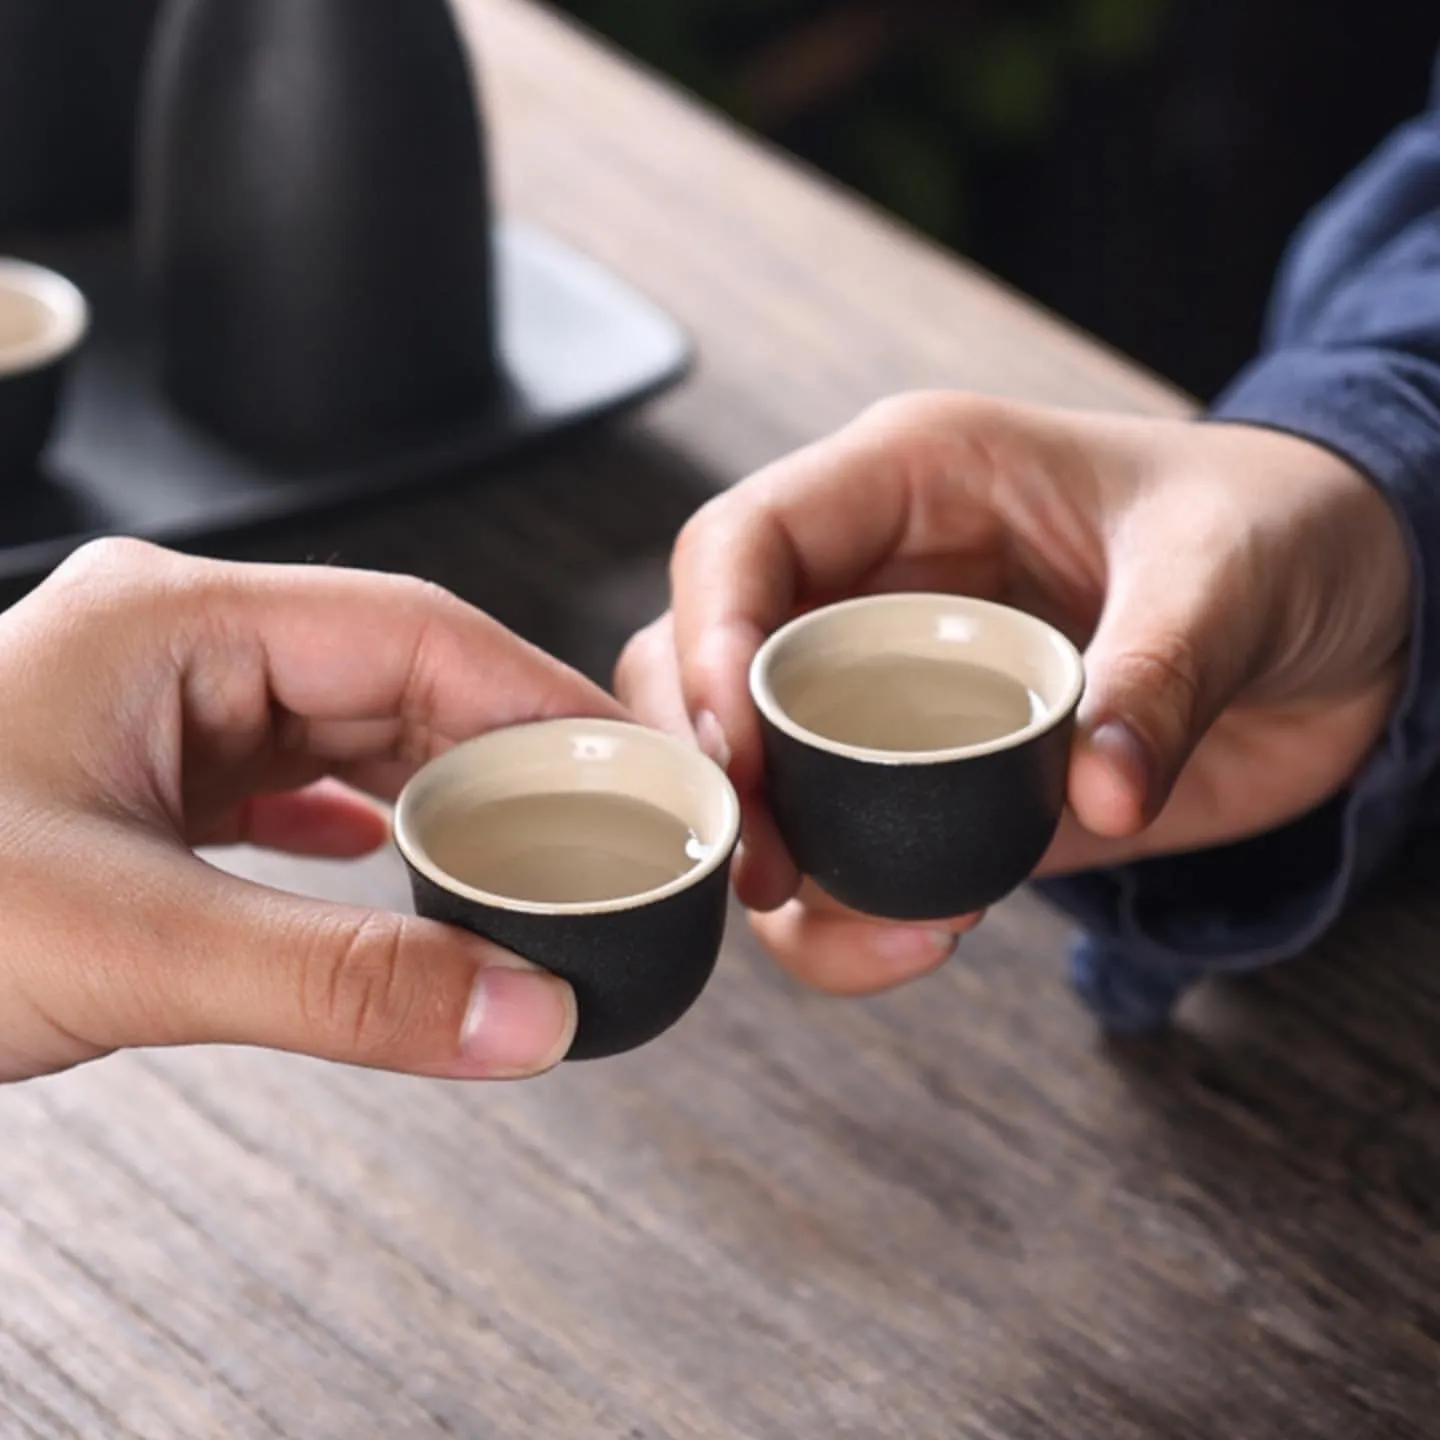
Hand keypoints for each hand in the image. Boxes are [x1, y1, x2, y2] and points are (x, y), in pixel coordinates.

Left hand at [0, 539, 626, 1082]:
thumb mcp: (131, 944)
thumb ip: (342, 986)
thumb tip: (525, 1012)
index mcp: (170, 624)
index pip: (415, 632)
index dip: (539, 697)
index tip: (628, 762)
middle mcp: (168, 652)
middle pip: (391, 680)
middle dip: (498, 756)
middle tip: (597, 826)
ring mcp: (148, 719)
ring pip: (339, 736)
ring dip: (431, 796)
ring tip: (523, 852)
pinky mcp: (133, 789)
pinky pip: (282, 786)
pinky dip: (353, 827)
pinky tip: (390, 862)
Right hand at [617, 393, 1411, 994]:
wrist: (1342, 620)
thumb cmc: (1274, 533)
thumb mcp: (1227, 571)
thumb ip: (1159, 670)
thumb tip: (1095, 793)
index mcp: (904, 485)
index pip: (742, 544)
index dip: (708, 640)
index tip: (738, 747)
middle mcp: (867, 590)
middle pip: (699, 669)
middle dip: (710, 771)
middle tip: (765, 864)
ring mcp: (886, 695)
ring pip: (751, 781)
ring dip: (773, 868)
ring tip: (858, 924)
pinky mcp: (925, 784)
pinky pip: (837, 851)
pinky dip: (843, 914)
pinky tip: (917, 936)